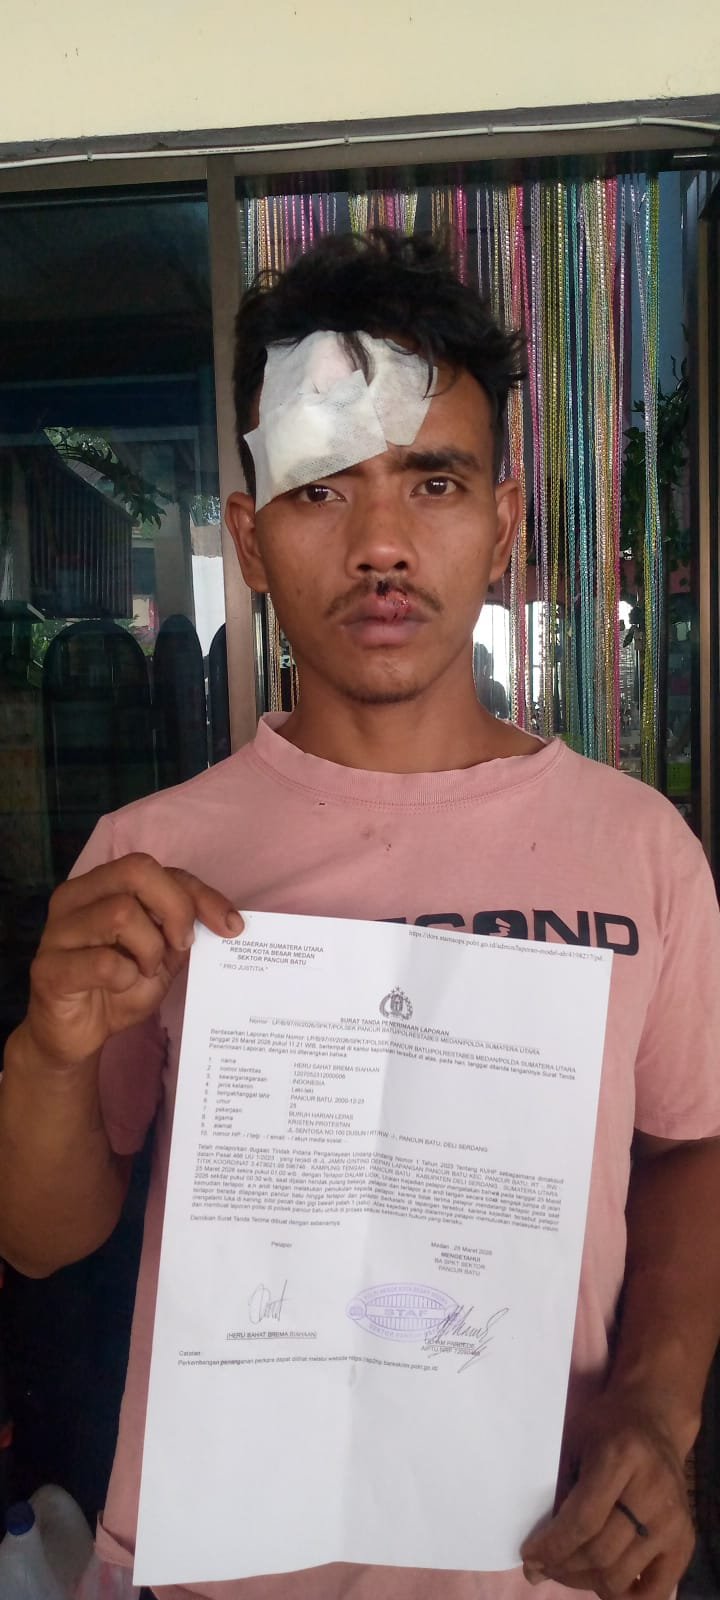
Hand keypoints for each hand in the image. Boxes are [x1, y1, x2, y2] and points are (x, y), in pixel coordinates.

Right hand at [25, 853, 243, 1066]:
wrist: (75, 1035)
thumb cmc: (117, 986)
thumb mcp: (161, 953)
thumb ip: (181, 928)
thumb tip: (225, 918)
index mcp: (100, 886)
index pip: (156, 868)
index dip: (198, 893)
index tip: (230, 925)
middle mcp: (74, 898)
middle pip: (136, 871)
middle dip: (175, 908)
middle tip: (180, 946)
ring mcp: (57, 932)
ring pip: (121, 913)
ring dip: (149, 949)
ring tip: (143, 971)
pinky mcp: (49, 969)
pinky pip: (103, 962)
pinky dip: (126, 977)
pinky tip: (121, 987)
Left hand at [520, 1393, 694, 1599]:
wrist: (655, 1420)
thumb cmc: (605, 1427)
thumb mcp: (574, 1442)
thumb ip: (559, 1492)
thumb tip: (537, 1557)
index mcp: (621, 1456)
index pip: (583, 1520)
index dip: (552, 1546)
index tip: (528, 1558)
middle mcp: (653, 1491)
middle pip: (599, 1553)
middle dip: (562, 1566)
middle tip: (541, 1566)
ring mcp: (673, 1520)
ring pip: (620, 1577)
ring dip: (585, 1581)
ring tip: (567, 1569)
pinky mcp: (685, 1540)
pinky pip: (654, 1592)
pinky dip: (623, 1596)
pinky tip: (600, 1581)